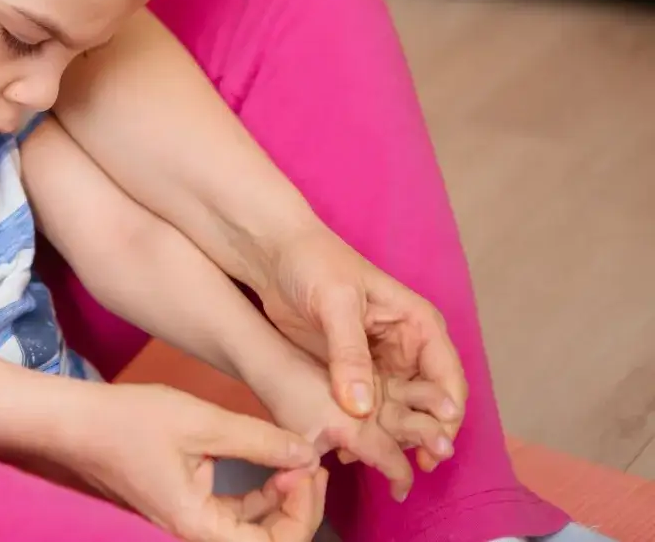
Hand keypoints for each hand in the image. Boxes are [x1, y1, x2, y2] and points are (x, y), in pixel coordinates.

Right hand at [52, 382, 327, 541]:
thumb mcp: (202, 423)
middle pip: (267, 540)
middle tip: (312, 464)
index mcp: (198, 526)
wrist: (76, 420)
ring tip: (297, 460)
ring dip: (282, 499)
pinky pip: (233, 510)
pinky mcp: (185, 504)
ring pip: (253, 527)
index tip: (308, 468)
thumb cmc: (127, 421)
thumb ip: (259, 441)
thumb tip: (306, 454)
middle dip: (299, 505)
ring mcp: (189, 520)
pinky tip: (271, 463)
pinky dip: (258, 492)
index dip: (303, 510)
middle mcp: (194, 532)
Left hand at [257, 224, 466, 468]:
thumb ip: (349, 354)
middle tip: (405, 466)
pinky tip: (344, 450)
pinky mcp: (349, 375)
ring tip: (366, 460)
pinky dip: (359, 431)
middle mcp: (405, 349)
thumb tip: (360, 408)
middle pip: (425, 404)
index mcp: (417, 324)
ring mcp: (377, 365)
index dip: (446, 416)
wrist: (272, 254)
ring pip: (396, 413)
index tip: (434, 446)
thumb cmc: (313, 263)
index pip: (447, 378)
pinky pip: (364, 412)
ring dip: (386, 439)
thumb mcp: (335, 304)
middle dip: (418, 435)